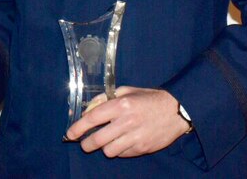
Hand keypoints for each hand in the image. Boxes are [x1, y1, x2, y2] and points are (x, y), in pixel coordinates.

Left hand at [64, 87, 189, 157]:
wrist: (176, 110)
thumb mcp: (126, 91)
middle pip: (97, 140)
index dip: (78, 128)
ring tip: (108, 141)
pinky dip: (119, 150)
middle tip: (85, 143)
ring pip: (109, 151)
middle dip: (86, 144)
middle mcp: (126, 122)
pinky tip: (123, 142)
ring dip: (104, 147)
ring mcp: (135, 137)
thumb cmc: (149, 98)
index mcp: (121, 104)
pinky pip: (123, 154)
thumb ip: (105, 99)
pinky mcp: (142, 148)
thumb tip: (88, 110)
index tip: (70, 134)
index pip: (92, 118)